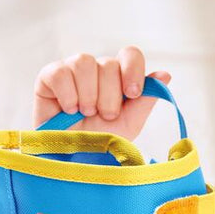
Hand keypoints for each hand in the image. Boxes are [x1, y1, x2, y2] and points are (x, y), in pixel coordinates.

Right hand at [33, 47, 172, 142]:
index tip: (132, 95)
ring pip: (84, 62)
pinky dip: (68, 94)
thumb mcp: (129, 123)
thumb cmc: (100, 141)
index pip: (130, 54)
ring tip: (85, 113)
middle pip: (108, 64)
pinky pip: (60, 72)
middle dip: (109, 96)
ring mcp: (72, 70)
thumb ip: (146, 100)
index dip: (133, 70)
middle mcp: (96, 69)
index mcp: (118, 76)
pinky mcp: (49, 76)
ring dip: (89, 95)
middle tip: (103, 116)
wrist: (71, 159)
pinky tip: (68, 109)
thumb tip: (165, 75)